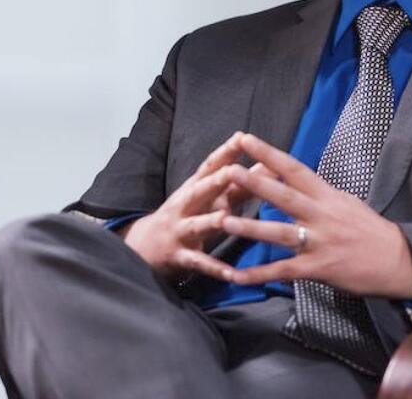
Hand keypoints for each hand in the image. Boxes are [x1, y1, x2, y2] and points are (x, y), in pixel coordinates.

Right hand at [124, 132, 252, 280]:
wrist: (142, 247)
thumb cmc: (186, 218)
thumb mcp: (207, 200)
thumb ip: (238, 186)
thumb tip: (269, 166)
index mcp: (194, 189)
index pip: (209, 166)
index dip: (225, 152)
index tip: (242, 137)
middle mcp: (185, 206)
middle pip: (200, 191)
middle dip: (216, 181)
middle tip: (234, 171)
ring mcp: (180, 231)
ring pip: (197, 225)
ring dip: (211, 220)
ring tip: (226, 216)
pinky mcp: (179, 257)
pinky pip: (199, 264)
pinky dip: (216, 269)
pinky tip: (233, 275)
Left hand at [219, 132, 411, 299]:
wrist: (399, 261)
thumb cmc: (373, 231)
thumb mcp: (348, 203)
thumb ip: (320, 194)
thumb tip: (297, 181)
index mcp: (328, 196)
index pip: (295, 170)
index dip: (270, 154)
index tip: (247, 140)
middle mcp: (322, 216)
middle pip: (285, 197)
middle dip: (256, 184)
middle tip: (230, 171)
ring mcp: (319, 243)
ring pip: (280, 234)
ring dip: (251, 229)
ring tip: (223, 222)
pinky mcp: (318, 269)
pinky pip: (283, 271)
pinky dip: (259, 274)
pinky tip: (236, 276)